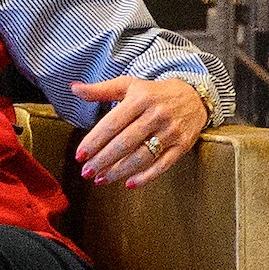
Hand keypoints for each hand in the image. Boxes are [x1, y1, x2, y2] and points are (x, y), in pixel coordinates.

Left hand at [69, 74, 209, 185]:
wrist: (194, 96)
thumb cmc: (154, 93)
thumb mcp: (129, 85)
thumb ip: (100, 90)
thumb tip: (73, 88)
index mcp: (140, 99)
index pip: (112, 124)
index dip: (94, 141)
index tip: (80, 155)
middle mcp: (156, 115)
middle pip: (125, 143)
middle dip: (103, 160)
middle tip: (86, 172)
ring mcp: (170, 132)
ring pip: (141, 157)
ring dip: (119, 171)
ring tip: (101, 180)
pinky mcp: (182, 145)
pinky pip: (163, 165)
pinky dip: (146, 177)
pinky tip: (129, 184)